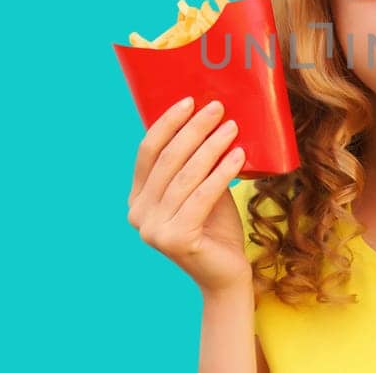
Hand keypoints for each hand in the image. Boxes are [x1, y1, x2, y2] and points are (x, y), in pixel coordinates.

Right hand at [127, 96, 251, 293]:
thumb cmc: (216, 228)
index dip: (167, 124)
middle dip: (193, 129)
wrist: (226, 274)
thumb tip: (206, 117)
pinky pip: (201, 196)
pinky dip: (220, 173)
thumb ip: (195, 163)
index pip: (147, 152)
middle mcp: (138, 214)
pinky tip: (238, 156)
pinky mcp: (175, 240)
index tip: (189, 100)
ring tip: (232, 127)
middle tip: (217, 108)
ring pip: (185, 176)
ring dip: (211, 147)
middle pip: (167, 160)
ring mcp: (153, 230)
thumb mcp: (201, 189)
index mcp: (137, 199)